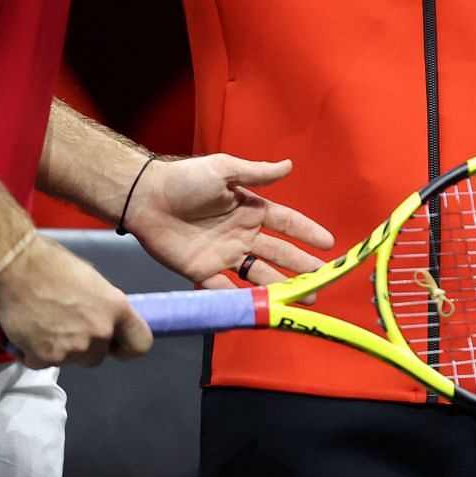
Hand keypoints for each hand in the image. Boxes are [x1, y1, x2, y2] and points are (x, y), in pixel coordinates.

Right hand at [0, 233, 152, 368]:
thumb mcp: (92, 281)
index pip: (140, 343)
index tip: (115, 346)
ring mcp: (72, 348)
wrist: (16, 265)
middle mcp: (99, 332)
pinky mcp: (45, 357)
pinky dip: (34, 352)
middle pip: (98, 357)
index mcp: (116, 309)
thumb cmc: (54, 263)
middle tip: (66, 326)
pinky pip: (43, 363)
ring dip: (59, 349)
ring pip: (70, 361)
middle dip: (85, 347)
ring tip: (44, 322)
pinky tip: (28, 331)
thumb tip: (102, 321)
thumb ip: (103, 307)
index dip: (126, 347)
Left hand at [124, 155, 333, 289]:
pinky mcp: (202, 272)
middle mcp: (241, 234)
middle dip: (302, 267)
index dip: (306, 232)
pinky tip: (261, 311)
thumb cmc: (185, 179)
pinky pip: (225, 290)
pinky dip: (241, 300)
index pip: (285, 222)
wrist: (146, 198)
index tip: (329, 244)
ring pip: (259, 274)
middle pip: (279, 253)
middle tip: (324, 281)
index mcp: (249, 209)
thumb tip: (290, 165)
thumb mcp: (224, 169)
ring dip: (281, 286)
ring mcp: (224, 255)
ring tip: (304, 299)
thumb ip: (256, 173)